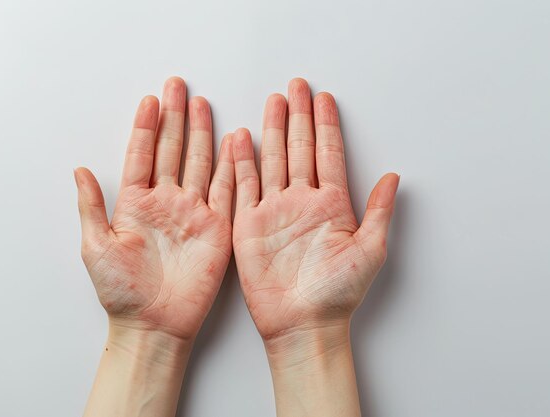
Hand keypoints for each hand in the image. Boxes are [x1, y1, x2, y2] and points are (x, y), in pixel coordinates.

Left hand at [74, 77, 234, 340]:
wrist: (154, 324)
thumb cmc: (121, 292)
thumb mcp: (96, 246)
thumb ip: (91, 206)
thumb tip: (79, 169)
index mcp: (135, 204)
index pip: (142, 155)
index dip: (146, 127)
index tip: (150, 100)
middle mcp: (165, 202)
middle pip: (172, 151)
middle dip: (175, 119)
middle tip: (178, 87)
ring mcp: (193, 213)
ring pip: (199, 164)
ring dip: (201, 135)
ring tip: (202, 105)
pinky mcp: (217, 228)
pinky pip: (226, 191)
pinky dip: (231, 167)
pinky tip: (233, 143)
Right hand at [232, 78, 399, 340]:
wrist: (303, 323)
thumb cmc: (338, 294)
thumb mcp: (370, 250)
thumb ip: (378, 211)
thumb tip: (394, 176)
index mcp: (332, 205)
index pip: (328, 154)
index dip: (326, 125)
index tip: (325, 98)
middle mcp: (303, 202)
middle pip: (300, 149)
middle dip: (299, 116)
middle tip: (296, 87)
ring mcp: (275, 211)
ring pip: (273, 160)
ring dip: (273, 131)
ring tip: (273, 102)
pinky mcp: (249, 224)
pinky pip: (244, 187)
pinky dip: (242, 162)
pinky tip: (241, 139)